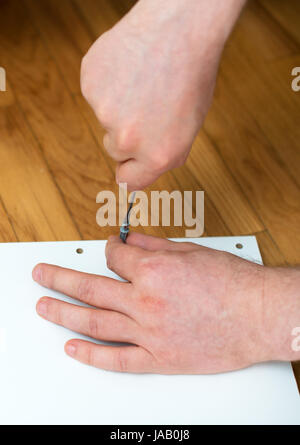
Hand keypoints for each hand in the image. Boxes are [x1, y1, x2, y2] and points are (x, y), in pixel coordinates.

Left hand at [32, 233, 287, 374]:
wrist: (259, 314)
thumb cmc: (233, 283)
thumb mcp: (191, 251)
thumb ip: (153, 245)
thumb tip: (129, 240)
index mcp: (154, 270)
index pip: (113, 257)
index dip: (107, 250)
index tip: (105, 251)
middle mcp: (146, 301)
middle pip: (90, 287)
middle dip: (60, 279)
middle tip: (42, 275)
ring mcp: (149, 332)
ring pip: (95, 322)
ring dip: (64, 312)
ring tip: (44, 306)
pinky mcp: (159, 358)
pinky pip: (117, 359)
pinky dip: (91, 355)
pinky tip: (73, 348)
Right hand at [81, 0, 244, 189]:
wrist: (179, 29)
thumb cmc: (191, 74)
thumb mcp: (189, 127)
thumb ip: (162, 154)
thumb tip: (139, 170)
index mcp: (158, 155)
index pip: (129, 182)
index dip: (130, 171)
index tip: (129, 165)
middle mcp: (129, 140)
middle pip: (114, 150)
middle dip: (126, 135)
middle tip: (146, 107)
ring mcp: (105, 112)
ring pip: (105, 120)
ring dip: (118, 106)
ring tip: (141, 82)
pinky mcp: (90, 86)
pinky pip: (95, 94)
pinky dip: (108, 84)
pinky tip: (128, 69)